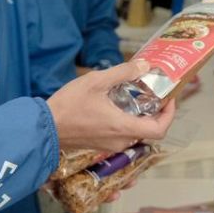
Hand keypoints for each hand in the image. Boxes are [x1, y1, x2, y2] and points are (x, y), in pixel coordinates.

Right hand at [47, 60, 176, 151]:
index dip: (170, 114)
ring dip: (141, 118)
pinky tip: (118, 107)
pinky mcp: (100, 146)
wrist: (43, 128)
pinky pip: (122, 137)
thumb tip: (145, 66)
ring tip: (136, 98)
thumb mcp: (96, 81)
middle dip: (156, 113)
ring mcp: (110, 146)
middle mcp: (120, 142)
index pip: (160, 130)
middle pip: (149, 132)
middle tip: (154, 94)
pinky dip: (128, 123)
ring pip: (136, 134)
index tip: (170, 99)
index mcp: (123, 127)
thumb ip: (123, 72)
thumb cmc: (69, 105)